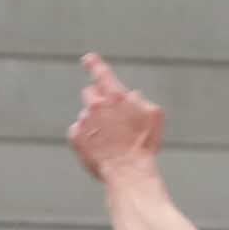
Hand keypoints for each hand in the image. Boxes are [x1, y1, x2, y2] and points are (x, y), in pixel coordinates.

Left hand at [69, 53, 164, 180]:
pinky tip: (100, 148)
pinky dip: (87, 137)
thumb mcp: (153, 116)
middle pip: (89, 93)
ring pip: (86, 115)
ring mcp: (84, 121)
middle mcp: (96, 105)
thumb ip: (139, 100)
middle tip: (109, 117)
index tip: (88, 58)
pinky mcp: (75, 137)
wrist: (128, 171)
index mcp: (115, 96)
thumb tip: (131, 95)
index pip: (101, 72)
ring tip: (110, 141)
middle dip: (98, 100)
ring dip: (95, 123)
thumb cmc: (143, 144)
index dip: (94, 63)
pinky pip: (79, 131)